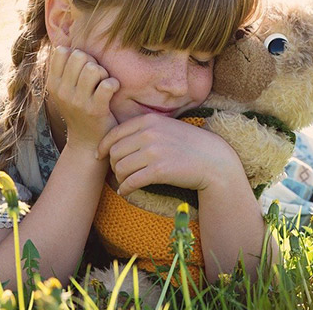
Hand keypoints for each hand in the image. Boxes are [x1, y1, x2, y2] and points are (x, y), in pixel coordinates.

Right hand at [46, 47, 119, 152]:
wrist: (87, 142)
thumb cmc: (80, 110)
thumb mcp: (65, 90)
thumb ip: (65, 68)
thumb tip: (67, 42)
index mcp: (52, 84)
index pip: (62, 51)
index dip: (76, 54)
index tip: (82, 68)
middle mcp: (62, 92)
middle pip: (80, 56)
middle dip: (92, 62)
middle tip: (97, 77)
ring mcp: (78, 102)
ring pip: (93, 68)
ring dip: (103, 73)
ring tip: (103, 84)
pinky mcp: (95, 110)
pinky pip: (108, 84)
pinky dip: (114, 84)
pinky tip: (112, 91)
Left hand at [97, 114, 244, 196]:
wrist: (213, 160)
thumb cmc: (189, 145)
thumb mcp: (166, 127)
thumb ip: (144, 129)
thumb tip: (118, 142)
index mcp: (149, 120)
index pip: (114, 133)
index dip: (103, 146)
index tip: (100, 156)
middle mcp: (149, 133)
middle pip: (114, 152)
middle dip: (112, 164)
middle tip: (118, 172)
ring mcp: (154, 152)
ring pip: (120, 167)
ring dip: (119, 178)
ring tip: (125, 182)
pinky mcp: (159, 170)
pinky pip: (131, 181)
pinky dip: (125, 189)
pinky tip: (126, 192)